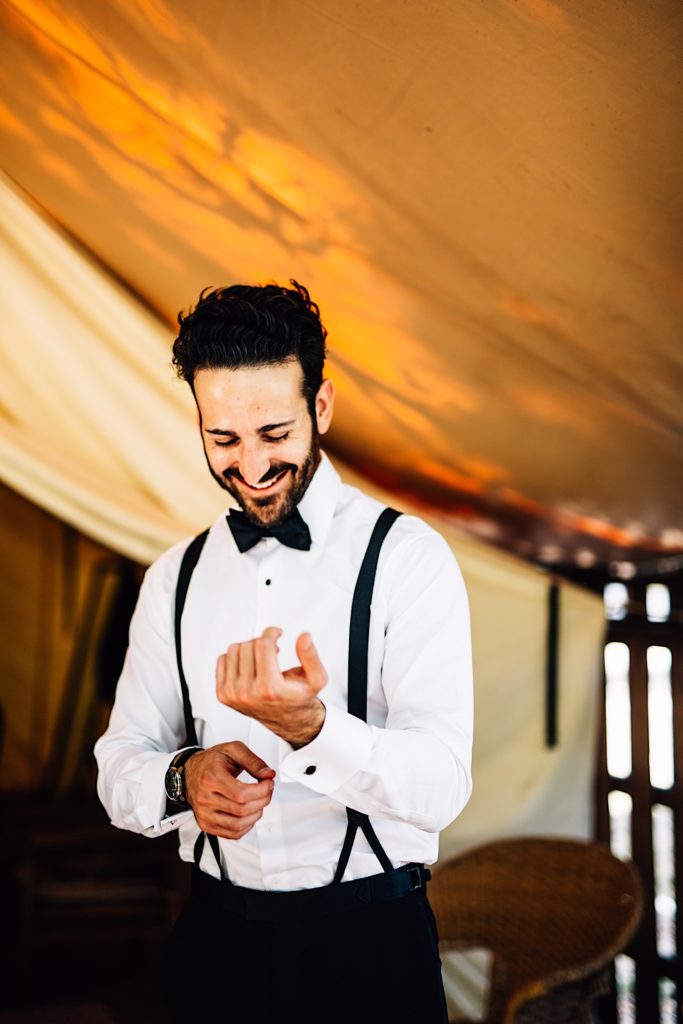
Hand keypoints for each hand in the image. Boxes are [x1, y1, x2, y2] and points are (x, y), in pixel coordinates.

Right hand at [183, 741, 274, 839]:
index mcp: (211, 778)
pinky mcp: (206, 825)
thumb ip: (253, 761)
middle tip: (267, 791)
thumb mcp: (233, 750)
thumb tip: (269, 775)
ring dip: (256, 815)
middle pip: (241, 810)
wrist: (191, 771)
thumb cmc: (211, 761)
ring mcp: (204, 814)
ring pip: (238, 825)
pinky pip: (232, 834)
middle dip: (262, 800)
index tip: (268, 783)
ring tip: (259, 802)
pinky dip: (246, 826)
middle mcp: (205, 798)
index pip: (241, 794)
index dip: (262, 791)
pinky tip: (249, 814)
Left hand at [216, 627, 326, 746]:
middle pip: (248, 645)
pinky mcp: (223, 695)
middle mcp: (248, 693)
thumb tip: (304, 637)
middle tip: (273, 649)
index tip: (277, 633)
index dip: (271, 633)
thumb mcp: (316, 679)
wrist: (288, 720)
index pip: (263, 645)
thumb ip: (311, 656)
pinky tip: (249, 665)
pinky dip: (236, 658)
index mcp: (270, 689)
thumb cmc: (299, 697)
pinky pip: (222, 660)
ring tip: (261, 657)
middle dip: (262, 642)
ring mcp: (233, 695)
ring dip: (249, 648)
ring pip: (233, 650)